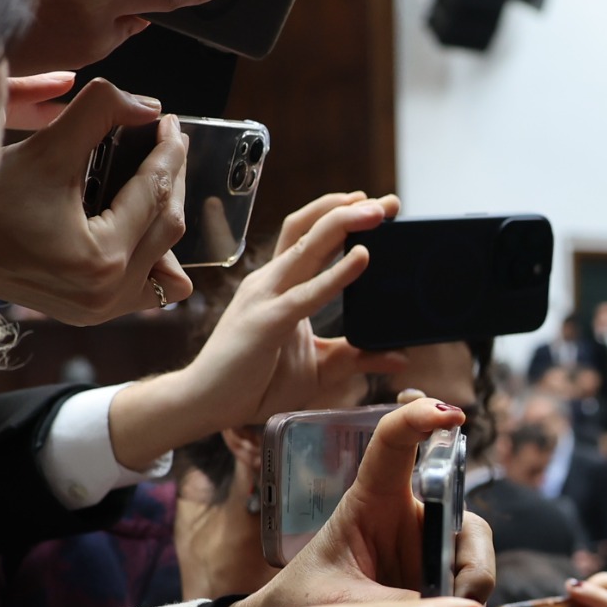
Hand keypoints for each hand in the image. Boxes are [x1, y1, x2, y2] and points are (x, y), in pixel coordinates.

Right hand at [0, 81, 192, 322]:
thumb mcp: (44, 147)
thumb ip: (100, 113)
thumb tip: (149, 107)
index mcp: (101, 259)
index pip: (155, 194)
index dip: (169, 152)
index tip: (170, 122)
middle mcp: (106, 295)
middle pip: (169, 227)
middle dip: (172, 178)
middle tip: (168, 140)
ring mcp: (99, 311)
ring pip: (166, 261)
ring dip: (165, 216)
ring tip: (154, 174)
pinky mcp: (89, 313)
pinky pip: (144, 287)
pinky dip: (150, 253)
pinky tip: (136, 218)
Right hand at [104, 193, 409, 469]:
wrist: (207, 404)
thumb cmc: (255, 383)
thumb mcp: (319, 367)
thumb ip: (356, 357)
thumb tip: (399, 357)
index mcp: (280, 285)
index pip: (311, 237)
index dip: (342, 216)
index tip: (380, 209)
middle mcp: (271, 281)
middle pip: (310, 229)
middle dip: (349, 208)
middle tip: (389, 201)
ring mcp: (266, 297)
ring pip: (305, 246)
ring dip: (343, 224)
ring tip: (377, 211)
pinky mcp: (267, 321)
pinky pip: (307, 293)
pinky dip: (336, 274)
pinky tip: (362, 258)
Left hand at [227, 398, 497, 606]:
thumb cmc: (304, 605)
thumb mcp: (341, 604)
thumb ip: (397, 606)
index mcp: (370, 501)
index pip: (394, 444)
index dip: (421, 419)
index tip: (450, 414)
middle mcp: (407, 518)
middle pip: (462, 519)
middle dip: (473, 562)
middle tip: (461, 600)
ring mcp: (426, 551)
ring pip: (474, 562)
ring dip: (469, 597)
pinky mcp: (437, 584)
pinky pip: (470, 595)